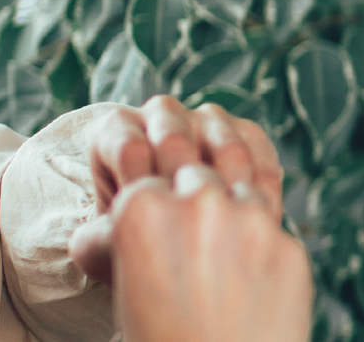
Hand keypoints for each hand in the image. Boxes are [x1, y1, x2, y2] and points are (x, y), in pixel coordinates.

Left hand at [62, 96, 284, 280]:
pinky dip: (260, 189)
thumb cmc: (130, 242)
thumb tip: (116, 230)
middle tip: (187, 229)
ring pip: (224, 145)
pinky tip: (254, 220)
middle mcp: (161, 114)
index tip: (145, 225)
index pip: (129, 147)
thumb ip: (103, 237)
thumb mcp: (105, 247)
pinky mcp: (246, 132)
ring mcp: (207, 119)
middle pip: (174, 138)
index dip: (141, 188)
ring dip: (227, 193)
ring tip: (224, 231)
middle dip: (182, 188)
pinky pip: (259, 153)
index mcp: (117, 130)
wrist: (175, 248)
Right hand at [105, 164, 312, 341]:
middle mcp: (197, 204)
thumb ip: (132, 241)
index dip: (156, 203)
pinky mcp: (289, 248)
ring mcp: (250, 223)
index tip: (161, 227)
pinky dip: (265, 248)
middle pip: (197, 172)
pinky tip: (253, 283)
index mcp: (140, 213)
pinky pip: (276, 230)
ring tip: (224, 259)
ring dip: (234, 213)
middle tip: (194, 238)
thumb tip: (132, 216)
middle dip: (195, 197)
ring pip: (243, 190)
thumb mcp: (124, 288)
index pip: (149, 177)